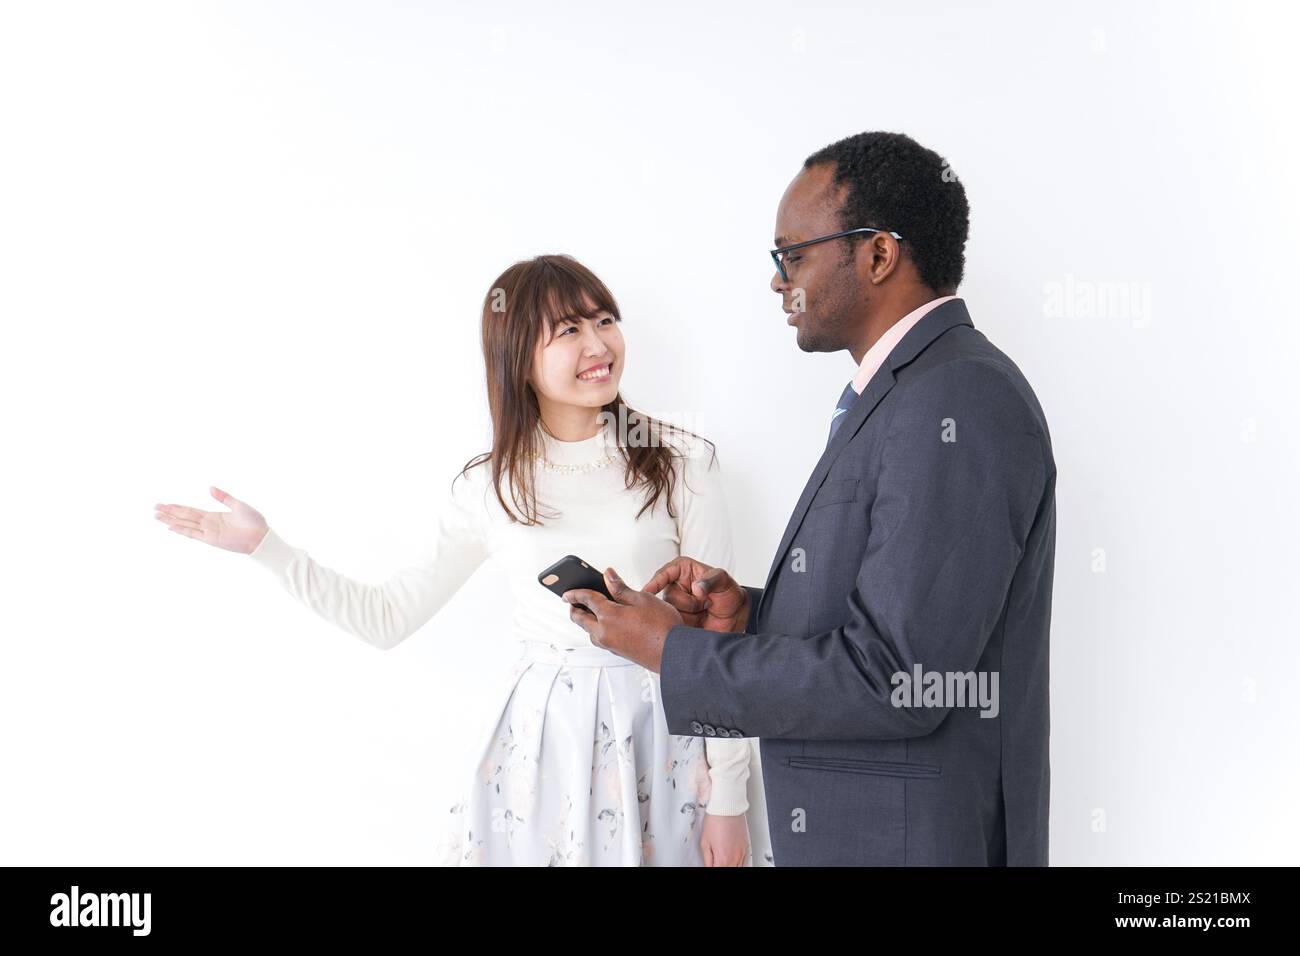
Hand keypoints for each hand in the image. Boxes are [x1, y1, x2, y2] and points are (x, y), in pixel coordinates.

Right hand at [154, 486, 268, 554]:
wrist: (262, 536)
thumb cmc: (254, 521)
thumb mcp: (238, 504)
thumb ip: (223, 497)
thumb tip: (209, 487)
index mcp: (214, 515)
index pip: (191, 510)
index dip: (177, 507)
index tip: (165, 504)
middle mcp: (208, 524)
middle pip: (184, 516)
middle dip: (169, 512)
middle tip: (154, 508)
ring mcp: (208, 532)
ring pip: (185, 524)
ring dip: (170, 520)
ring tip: (156, 516)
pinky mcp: (211, 540)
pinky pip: (193, 534)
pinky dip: (181, 530)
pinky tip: (170, 527)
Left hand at [564, 567, 682, 671]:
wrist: (673, 653)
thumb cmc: (663, 627)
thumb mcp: (642, 598)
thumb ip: (621, 588)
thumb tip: (608, 576)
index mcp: (608, 616)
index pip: (586, 600)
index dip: (575, 593)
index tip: (567, 593)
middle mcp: (604, 632)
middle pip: (581, 619)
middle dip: (574, 609)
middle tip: (572, 602)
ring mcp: (610, 644)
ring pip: (589, 632)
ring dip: (585, 621)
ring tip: (588, 612)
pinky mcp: (617, 652)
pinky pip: (599, 639)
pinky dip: (596, 630)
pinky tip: (605, 625)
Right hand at [642, 556, 749, 632]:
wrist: (735, 616)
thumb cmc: (729, 592)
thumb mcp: (724, 581)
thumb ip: (711, 580)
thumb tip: (697, 588)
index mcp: (682, 570)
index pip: (664, 573)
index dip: (655, 582)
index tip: (648, 591)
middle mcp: (675, 586)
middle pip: (668, 597)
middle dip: (689, 603)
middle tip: (707, 602)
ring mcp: (675, 605)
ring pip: (671, 613)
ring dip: (692, 615)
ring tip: (705, 610)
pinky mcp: (677, 620)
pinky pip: (674, 625)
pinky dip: (689, 625)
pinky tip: (700, 621)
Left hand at [701, 812, 748, 866]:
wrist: (728, 807)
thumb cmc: (716, 820)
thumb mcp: (705, 842)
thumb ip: (707, 858)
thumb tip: (708, 865)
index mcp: (723, 858)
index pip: (716, 870)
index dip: (712, 867)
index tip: (711, 864)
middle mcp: (734, 857)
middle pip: (728, 869)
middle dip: (721, 866)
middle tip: (716, 862)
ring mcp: (741, 852)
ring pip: (738, 867)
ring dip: (729, 866)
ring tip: (723, 861)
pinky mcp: (746, 846)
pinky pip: (743, 861)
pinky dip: (738, 863)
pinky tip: (732, 860)